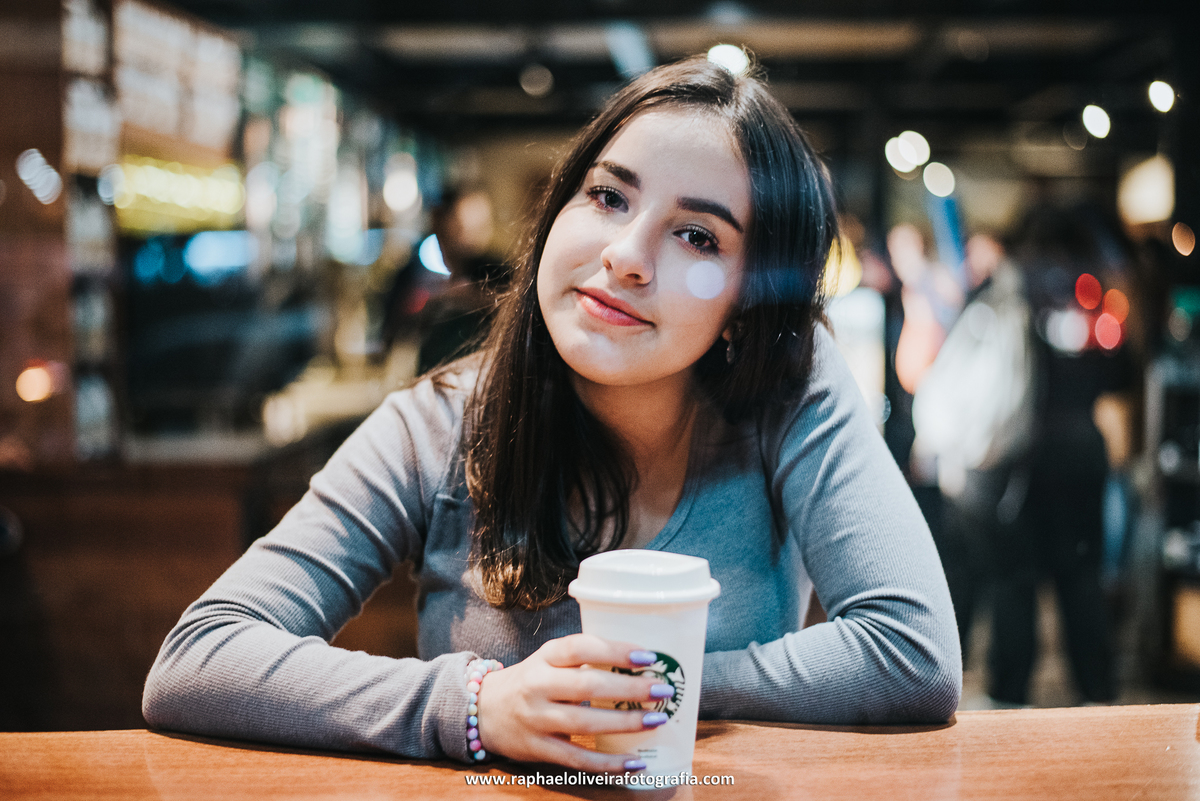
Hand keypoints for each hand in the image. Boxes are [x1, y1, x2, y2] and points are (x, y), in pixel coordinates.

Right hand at [474, 634, 672, 771]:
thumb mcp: (548, 660)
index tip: (648, 655)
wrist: (482, 710)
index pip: (580, 647)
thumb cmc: (531, 681)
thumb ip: (584, 660)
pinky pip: (577, 760)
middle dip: (629, 688)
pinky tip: (635, 762)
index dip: (615, 650)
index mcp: (545, 657)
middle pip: (587, 686)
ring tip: (656, 720)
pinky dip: (608, 764)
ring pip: (585, 724)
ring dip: (625, 723)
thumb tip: (641, 664)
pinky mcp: (537, 749)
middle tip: (662, 690)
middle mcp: (537, 685)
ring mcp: (536, 719)